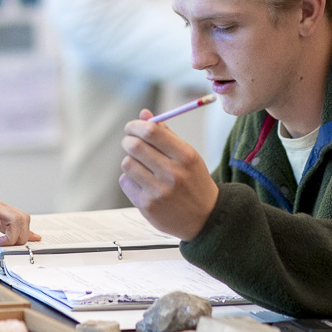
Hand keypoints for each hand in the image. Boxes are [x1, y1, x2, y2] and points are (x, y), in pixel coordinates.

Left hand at [119, 110, 218, 241]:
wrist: (205, 217)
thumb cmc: (193, 180)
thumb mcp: (188, 155)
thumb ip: (166, 134)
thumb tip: (144, 114)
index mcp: (185, 156)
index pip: (152, 132)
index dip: (136, 126)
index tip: (131, 127)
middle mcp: (173, 173)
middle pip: (135, 146)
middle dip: (128, 140)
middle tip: (130, 142)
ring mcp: (160, 191)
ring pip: (127, 163)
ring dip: (129, 161)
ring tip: (140, 165)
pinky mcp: (148, 206)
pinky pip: (126, 182)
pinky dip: (130, 179)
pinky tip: (142, 183)